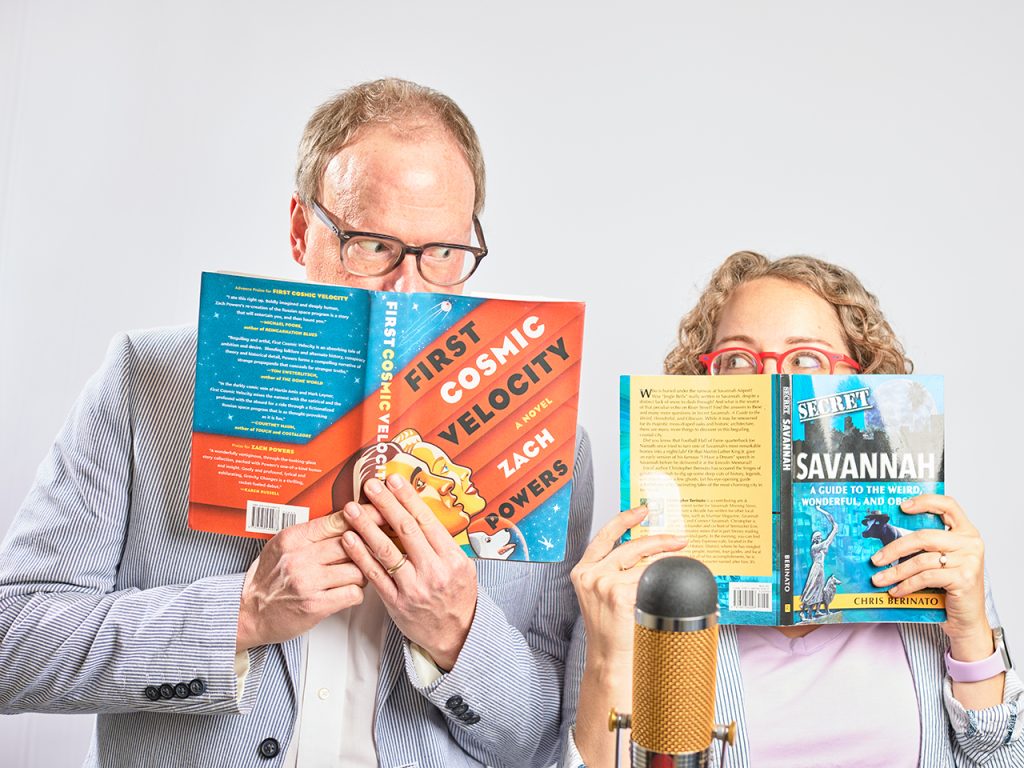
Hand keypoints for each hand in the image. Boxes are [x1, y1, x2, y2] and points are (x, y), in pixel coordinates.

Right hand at [235, 508, 382, 651]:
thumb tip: (349, 516)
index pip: (339, 520)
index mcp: (294, 537)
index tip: (382, 514)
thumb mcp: (283, 546)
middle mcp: (300, 557)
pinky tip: (348, 591)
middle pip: (352, 543)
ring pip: (357, 569)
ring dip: (362, 574)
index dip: (365, 517)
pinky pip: (353, 593)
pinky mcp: (316, 605)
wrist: (249, 613)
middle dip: (368, 546)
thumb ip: (312, 532)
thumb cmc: (269, 578)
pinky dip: (356, 593)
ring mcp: (308, 582)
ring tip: (355, 575)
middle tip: (377, 548)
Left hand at [340, 474, 477, 670]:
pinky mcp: (397, 603)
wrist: (457, 634)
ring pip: (386, 550)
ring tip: (352, 508)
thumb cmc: (458, 597)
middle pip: (405, 530)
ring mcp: (414, 587)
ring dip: (366, 526)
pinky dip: (360, 555)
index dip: (408, 497)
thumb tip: (421, 512)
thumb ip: (443, 542)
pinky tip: (349, 539)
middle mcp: (434, 571)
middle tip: (370, 485)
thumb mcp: (463, 566)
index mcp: (452, 557)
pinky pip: (375, 575)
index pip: (427, 520)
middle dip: (386, 503)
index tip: (395, 480)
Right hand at [570, 506, 686, 662]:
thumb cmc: (611, 632)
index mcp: (583, 571)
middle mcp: (590, 574)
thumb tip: (650, 556)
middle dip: (661, 541)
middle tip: (680, 541)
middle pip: (631, 546)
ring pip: (645, 564)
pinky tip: (672, 585)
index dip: (625, 519)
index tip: (643, 510)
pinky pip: (650, 579)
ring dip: (667, 565)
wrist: (610, 661)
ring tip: (681, 566)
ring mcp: (603, 583)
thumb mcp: (603, 596)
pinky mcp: (618, 594)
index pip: (604, 536)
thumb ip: (616, 574)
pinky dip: (664, 581)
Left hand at [870, 495, 988, 647]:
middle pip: (924, 537)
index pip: (948, 505)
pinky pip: (925, 578)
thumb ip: (926, 546)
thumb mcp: (941, 561)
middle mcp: (971, 543)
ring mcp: (970, 561)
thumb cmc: (950, 588)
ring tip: (879, 579)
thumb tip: (886, 539)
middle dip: (895, 548)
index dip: (925, 502)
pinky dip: (906, 585)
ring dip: (895, 571)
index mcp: (966, 532)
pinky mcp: (964, 579)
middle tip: (875, 559)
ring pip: (921, 560)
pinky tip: (895, 591)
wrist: (967, 620)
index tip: (902, 507)